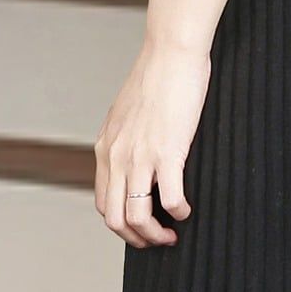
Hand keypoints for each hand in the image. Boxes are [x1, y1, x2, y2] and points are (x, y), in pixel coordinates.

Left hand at [94, 35, 210, 248]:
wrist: (171, 53)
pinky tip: (187, 209)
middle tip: (157, 239)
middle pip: (115, 218)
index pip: (103, 203)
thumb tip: (134, 159)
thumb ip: (125, 139)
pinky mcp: (167, 152)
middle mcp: (117, 156)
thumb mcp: (127, 113)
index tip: (141, 226)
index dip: (121, 224)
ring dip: (155, 234)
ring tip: (172, 233)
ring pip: (137, 217)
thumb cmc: (156, 76)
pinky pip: (170, 200)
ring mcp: (140, 156)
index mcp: (106, 147)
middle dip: (137, 238)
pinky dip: (178, 213)